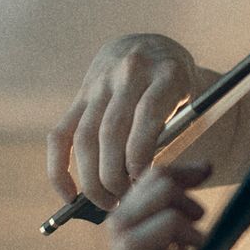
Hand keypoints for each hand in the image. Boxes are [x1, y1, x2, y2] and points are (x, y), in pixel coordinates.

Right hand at [48, 34, 200, 209]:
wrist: (152, 47)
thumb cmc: (179, 88)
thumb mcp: (190, 100)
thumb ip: (175, 132)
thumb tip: (147, 182)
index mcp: (166, 73)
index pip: (147, 115)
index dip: (140, 154)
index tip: (141, 182)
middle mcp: (129, 73)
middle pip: (111, 132)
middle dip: (114, 175)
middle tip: (124, 201)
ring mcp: (100, 83)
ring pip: (85, 137)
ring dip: (91, 178)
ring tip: (106, 202)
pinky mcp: (80, 95)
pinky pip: (60, 135)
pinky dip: (59, 168)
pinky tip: (69, 195)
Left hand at [106, 161, 249, 249]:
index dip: (165, 226)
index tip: (203, 238)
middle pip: (123, 223)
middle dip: (160, 198)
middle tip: (201, 213)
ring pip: (130, 210)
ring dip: (163, 189)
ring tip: (201, 203)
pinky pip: (148, 208)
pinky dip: (171, 186)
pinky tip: (199, 180)